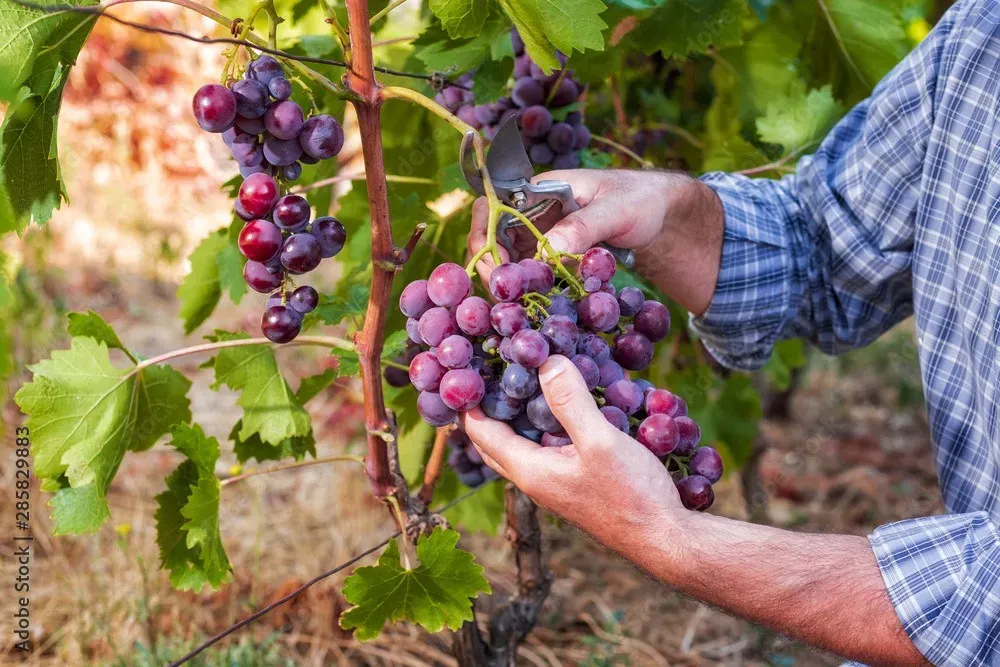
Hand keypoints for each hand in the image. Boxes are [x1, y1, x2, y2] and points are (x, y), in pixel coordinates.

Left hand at [460, 355, 682, 549]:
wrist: (666, 539)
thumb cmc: (632, 495)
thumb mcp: (600, 442)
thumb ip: (570, 402)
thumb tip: (545, 361)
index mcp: (529, 470)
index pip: (480, 432)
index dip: (468, 399)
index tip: (465, 364)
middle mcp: (535, 479)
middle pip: (494, 440)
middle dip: (486, 406)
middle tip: (488, 369)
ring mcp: (556, 483)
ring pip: (523, 443)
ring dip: (518, 413)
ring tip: (524, 375)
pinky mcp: (577, 483)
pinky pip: (550, 447)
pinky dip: (547, 423)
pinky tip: (569, 402)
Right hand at [467, 169, 677, 282]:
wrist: (661, 214)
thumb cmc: (641, 199)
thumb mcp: (616, 210)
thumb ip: (583, 227)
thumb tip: (547, 251)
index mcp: (541, 189)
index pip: (493, 207)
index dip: (486, 235)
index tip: (497, 267)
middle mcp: (533, 211)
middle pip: (492, 237)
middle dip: (492, 266)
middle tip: (505, 295)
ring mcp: (541, 234)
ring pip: (508, 258)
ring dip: (509, 280)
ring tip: (518, 304)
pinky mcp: (552, 254)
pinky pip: (530, 271)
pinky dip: (529, 287)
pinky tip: (537, 303)